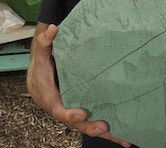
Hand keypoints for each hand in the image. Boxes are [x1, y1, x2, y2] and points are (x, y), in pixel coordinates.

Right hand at [26, 23, 132, 146]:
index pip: (58, 110)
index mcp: (50, 98)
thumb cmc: (42, 66)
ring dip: (105, 134)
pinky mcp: (82, 113)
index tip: (81, 113)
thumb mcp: (42, 53)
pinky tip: (124, 137)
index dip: (69, 115)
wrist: (40, 78)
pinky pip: (94, 123)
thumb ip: (46, 42)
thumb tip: (52, 29)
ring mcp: (73, 113)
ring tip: (123, 137)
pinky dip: (109, 133)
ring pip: (87, 127)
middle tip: (104, 127)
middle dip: (90, 127)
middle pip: (75, 124)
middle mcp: (63, 109)